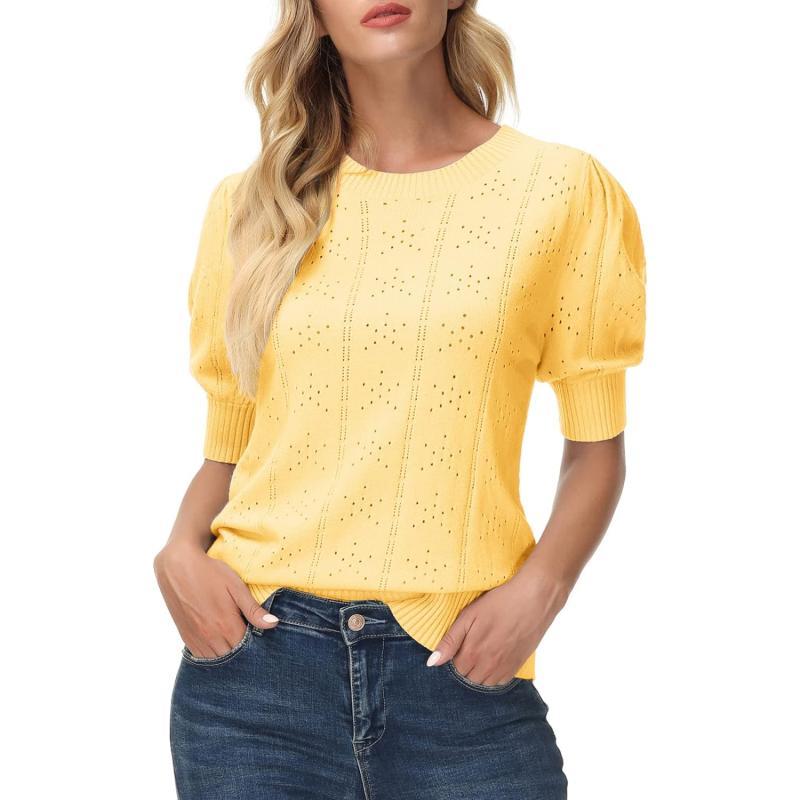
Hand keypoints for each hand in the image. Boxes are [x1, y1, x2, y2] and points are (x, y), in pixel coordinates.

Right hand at [153, 544, 278, 658]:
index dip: (256, 643)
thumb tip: (274, 624)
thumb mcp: (236, 587)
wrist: (177, 566)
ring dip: (227, 653)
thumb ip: (253, 610)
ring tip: (233, 638)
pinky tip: (218, 642)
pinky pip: (200, 656)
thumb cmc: (210, 573)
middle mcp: (210, 637)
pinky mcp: (185, 637)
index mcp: (226, 625)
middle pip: (232, 656)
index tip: (259, 633)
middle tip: (247, 634)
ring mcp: (196, 639)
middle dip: (242, 650)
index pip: (247, 648)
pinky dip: (211, 654)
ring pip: (216, 660)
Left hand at [426, 568, 570, 684]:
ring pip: (484, 681)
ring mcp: (504, 668)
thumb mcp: (469, 616)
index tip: (464, 640)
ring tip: (486, 648)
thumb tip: (432, 663)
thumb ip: (450, 641)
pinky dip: (496, 673)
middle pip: (469, 676)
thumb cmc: (499, 602)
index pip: (455, 667)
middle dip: (468, 663)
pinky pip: (501, 681)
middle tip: (475, 642)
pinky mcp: (518, 666)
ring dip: (481, 670)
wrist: (534, 598)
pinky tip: (498, 654)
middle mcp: (488, 666)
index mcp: (472, 653)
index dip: (457, 653)